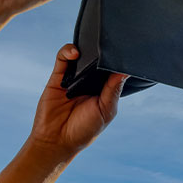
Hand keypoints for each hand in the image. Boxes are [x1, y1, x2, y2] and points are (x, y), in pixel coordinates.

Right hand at [0, 45, 126, 182]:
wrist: (56, 141)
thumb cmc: (84, 130)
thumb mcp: (105, 110)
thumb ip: (113, 90)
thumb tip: (125, 71)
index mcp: (105, 89)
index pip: (112, 69)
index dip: (117, 60)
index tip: (124, 50)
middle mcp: (90, 82)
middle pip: (97, 59)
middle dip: (103, 49)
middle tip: (110, 42)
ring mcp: (73, 78)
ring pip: (81, 54)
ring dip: (87, 47)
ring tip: (93, 46)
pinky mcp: (57, 78)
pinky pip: (62, 59)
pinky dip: (68, 51)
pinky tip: (75, 53)